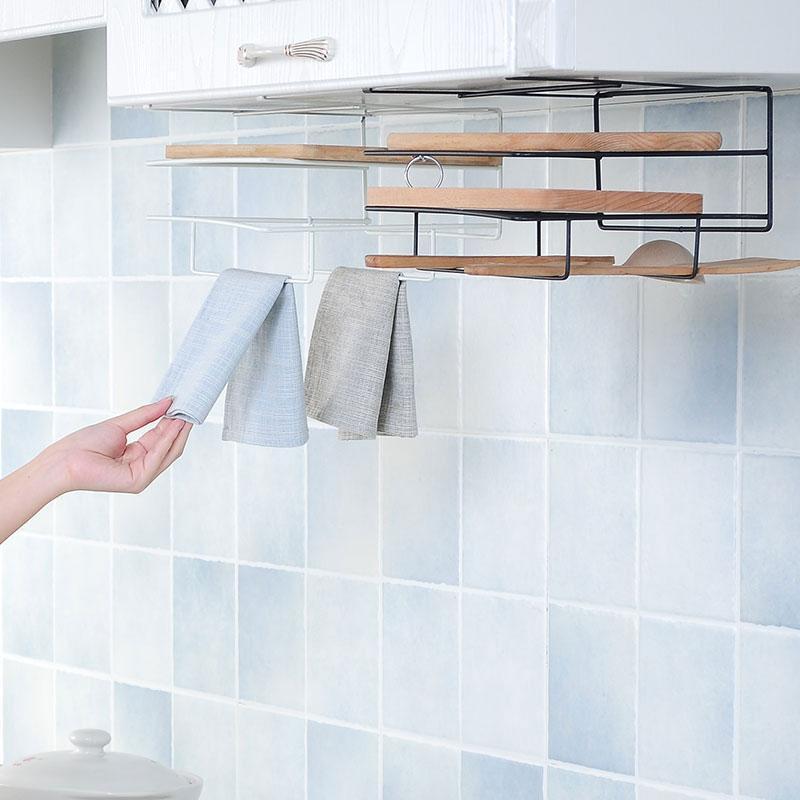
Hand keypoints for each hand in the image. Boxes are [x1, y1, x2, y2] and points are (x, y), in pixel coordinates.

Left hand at [45, 398, 191, 494]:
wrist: (64, 460)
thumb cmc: (84, 445)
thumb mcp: (121, 425)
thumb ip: (146, 415)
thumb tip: (167, 402)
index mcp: (136, 456)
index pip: (161, 439)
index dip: (173, 423)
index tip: (183, 407)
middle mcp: (142, 468)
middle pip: (170, 448)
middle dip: (180, 428)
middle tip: (190, 409)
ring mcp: (142, 477)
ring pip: (168, 453)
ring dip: (178, 432)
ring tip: (184, 414)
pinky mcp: (138, 481)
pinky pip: (157, 457)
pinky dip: (167, 440)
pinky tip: (172, 424)